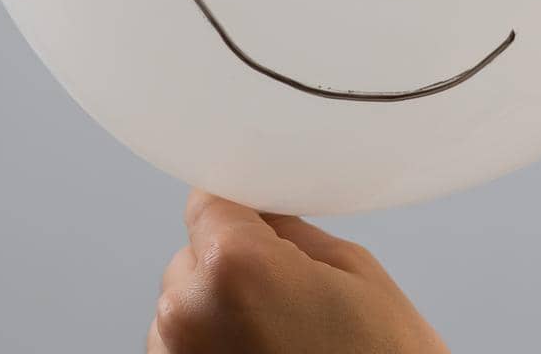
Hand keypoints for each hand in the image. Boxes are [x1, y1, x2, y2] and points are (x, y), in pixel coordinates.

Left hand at [147, 188, 449, 353]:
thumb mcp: (354, 270)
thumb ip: (292, 231)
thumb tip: (264, 217)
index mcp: (234, 267)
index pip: (209, 200)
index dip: (242, 208)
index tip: (261, 217)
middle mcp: (188, 313)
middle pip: (195, 254)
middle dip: (234, 263)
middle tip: (291, 292)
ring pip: (187, 304)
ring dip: (219, 309)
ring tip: (281, 336)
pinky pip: (185, 346)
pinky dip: (215, 344)